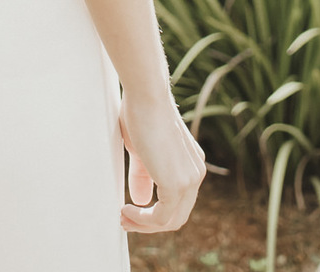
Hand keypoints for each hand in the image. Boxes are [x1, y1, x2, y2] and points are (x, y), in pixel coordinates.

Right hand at [119, 87, 206, 234]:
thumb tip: (140, 200)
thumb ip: (143, 176)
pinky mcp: (177, 184)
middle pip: (177, 215)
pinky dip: (142, 220)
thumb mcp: (141, 151)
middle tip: (125, 219)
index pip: (178, 201)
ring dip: (144, 224)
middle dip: (149, 223)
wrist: (147, 96)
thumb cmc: (141, 114)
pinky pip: (162, 217)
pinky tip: (126, 211)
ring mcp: (189, 180)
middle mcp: (195, 173)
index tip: (130, 210)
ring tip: (123, 217)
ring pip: (171, 220)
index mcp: (191, 164)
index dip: (155, 211)